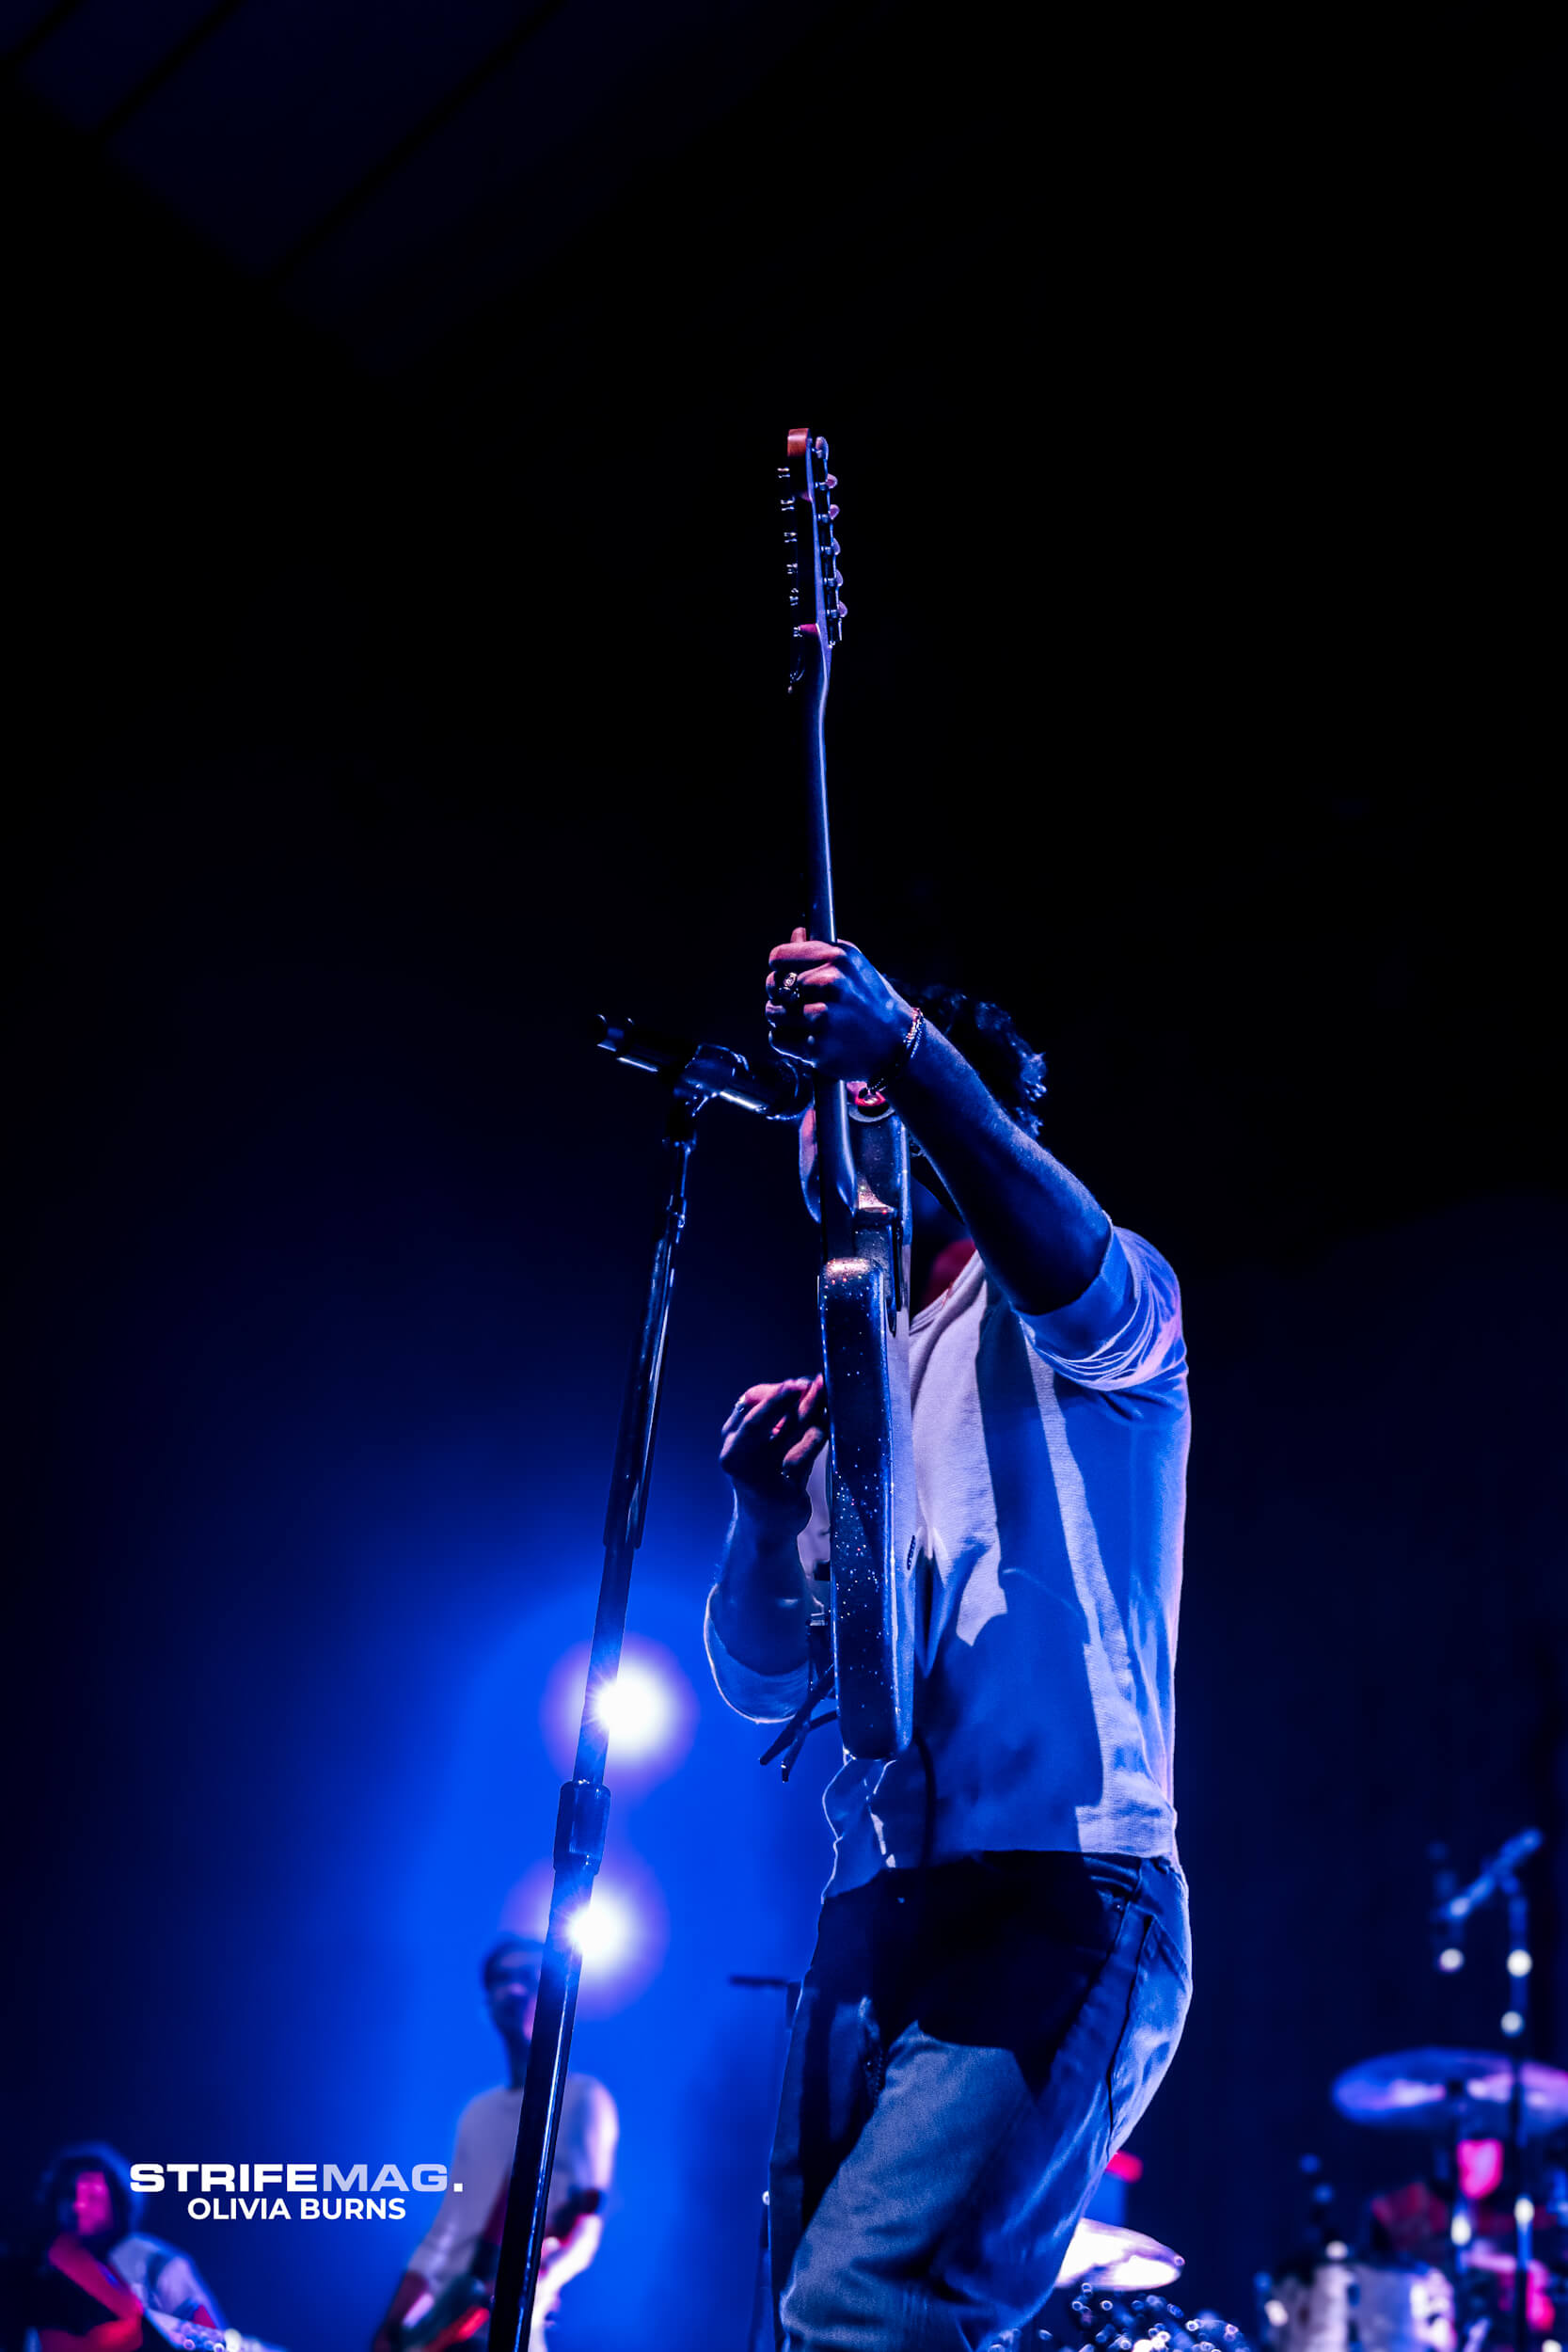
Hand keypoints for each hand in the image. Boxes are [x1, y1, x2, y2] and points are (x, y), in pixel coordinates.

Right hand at [719, 1377, 826, 1529]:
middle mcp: (737, 1459)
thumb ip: (781, 1419)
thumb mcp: (766, 1446)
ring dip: (808, 1411)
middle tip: (810, 1383)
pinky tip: (825, 1426)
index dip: (773, 1391)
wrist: (768, 1526)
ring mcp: (757, 1477)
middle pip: (758, 1419)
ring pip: (785, 1434)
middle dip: (785, 1397)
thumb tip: (808, 1385)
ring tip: (824, 1398)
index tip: (796, 1382)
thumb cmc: (769, 1477)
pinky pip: (802, 1456)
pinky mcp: (781, 1492)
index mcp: (731, 1442)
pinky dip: (815, 1437)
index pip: (747, 1405)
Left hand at [765, 927, 912, 1081]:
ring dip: (783, 1019)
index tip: (784, 973)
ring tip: (808, 1021)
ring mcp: (822, 1016)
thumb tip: (796, 934)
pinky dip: (788, 1040)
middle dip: (782, 994)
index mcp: (837, 958)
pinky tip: (808, 1037)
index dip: (779, 965)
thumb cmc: (872, 1002)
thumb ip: (822, 950)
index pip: (779, 956)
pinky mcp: (816, 1046)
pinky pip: (778, 1038)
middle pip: (774, 985)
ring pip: (772, 1012)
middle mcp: (829, 984)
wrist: (897, 1043)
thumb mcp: (855, 966)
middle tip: (800, 1001)